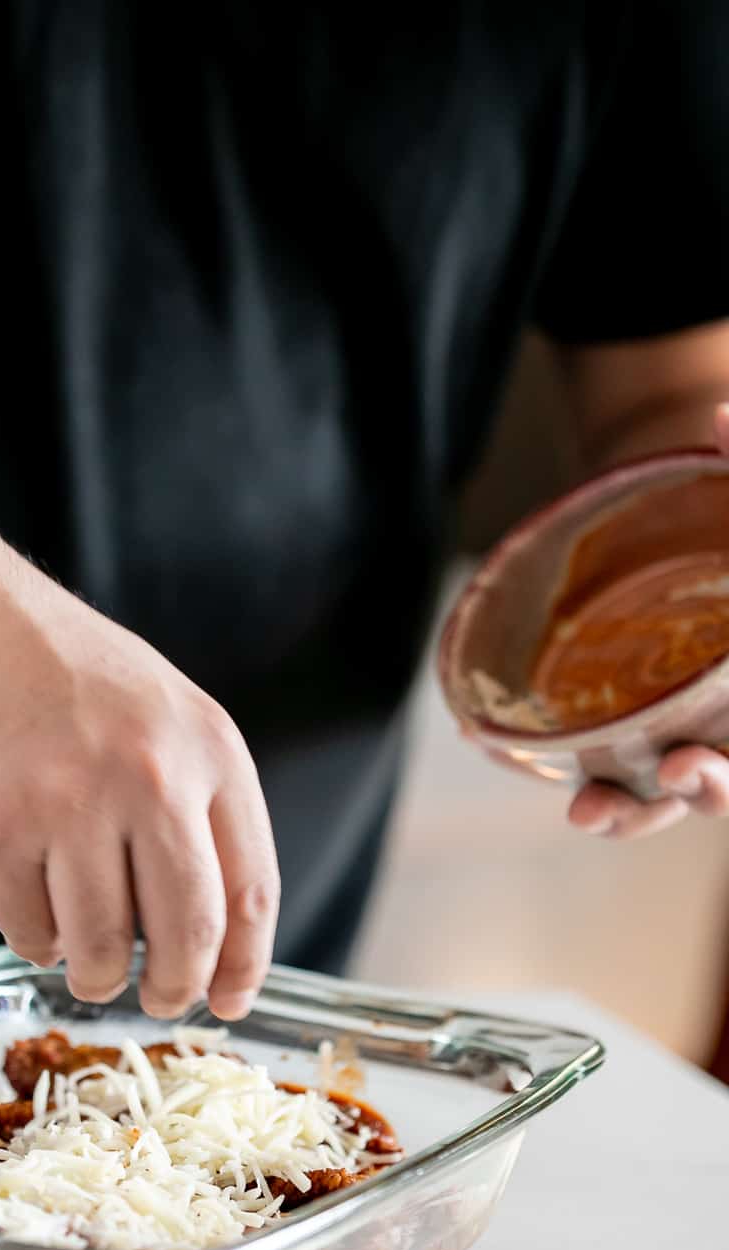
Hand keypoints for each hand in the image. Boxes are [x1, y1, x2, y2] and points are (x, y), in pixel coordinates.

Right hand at [0, 531, 279, 1020]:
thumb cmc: (45, 661)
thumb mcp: (155, 705)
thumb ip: (191, 796)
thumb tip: (212, 927)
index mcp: (204, 745)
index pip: (250, 887)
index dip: (244, 964)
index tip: (230, 1001)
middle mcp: (147, 776)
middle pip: (187, 933)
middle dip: (175, 988)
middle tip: (157, 1000)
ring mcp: (65, 804)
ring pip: (102, 947)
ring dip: (96, 973)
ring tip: (86, 961)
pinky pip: (27, 932)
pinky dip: (32, 938)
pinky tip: (26, 902)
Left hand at [568, 401, 728, 839]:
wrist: (687, 538)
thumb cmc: (717, 528)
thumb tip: (719, 409)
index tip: (702, 760)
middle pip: (727, 779)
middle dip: (705, 788)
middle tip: (680, 770)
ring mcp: (684, 734)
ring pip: (668, 795)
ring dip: (635, 813)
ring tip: (590, 815)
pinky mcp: (632, 735)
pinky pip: (620, 779)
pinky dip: (598, 794)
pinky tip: (564, 794)